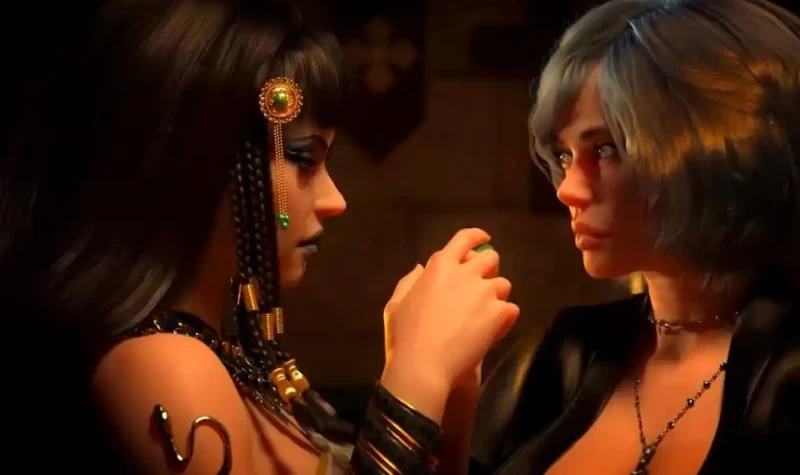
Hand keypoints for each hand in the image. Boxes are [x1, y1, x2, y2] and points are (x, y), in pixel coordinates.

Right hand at [380, 228, 518, 421]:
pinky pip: (511, 309)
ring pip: (503, 285)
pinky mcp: (498, 314)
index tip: (483, 241)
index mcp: (440, 267)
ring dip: (496, 296)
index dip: (477, 237)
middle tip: (481, 287)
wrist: (424, 366)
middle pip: (491, 258)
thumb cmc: (405, 336)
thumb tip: (421, 268)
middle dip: (489, 270)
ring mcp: (485, 293)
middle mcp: (465, 274)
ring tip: (485, 315)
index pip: (464, 239)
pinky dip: (504, 319)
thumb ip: (410, 281)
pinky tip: (492, 332)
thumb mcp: (396, 304)